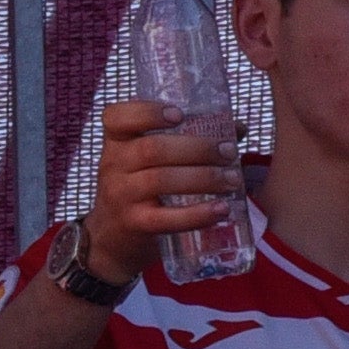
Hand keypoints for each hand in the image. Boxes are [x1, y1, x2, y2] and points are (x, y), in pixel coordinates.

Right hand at [86, 100, 245, 283]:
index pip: (117, 117)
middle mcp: (113, 165)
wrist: (112, 236)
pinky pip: (165, 218)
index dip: (147, 112)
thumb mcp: (148, 162)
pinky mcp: (133, 223)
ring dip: (202, 178)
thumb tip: (236, 129)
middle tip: (228, 152)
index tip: (180, 114)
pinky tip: (221, 209)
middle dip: (197, 148)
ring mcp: (120, 195)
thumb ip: (184, 141)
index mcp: (117, 141)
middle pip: (152, 149)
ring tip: (231, 180)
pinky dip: (197, 214)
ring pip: (160, 180)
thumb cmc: (140, 188)